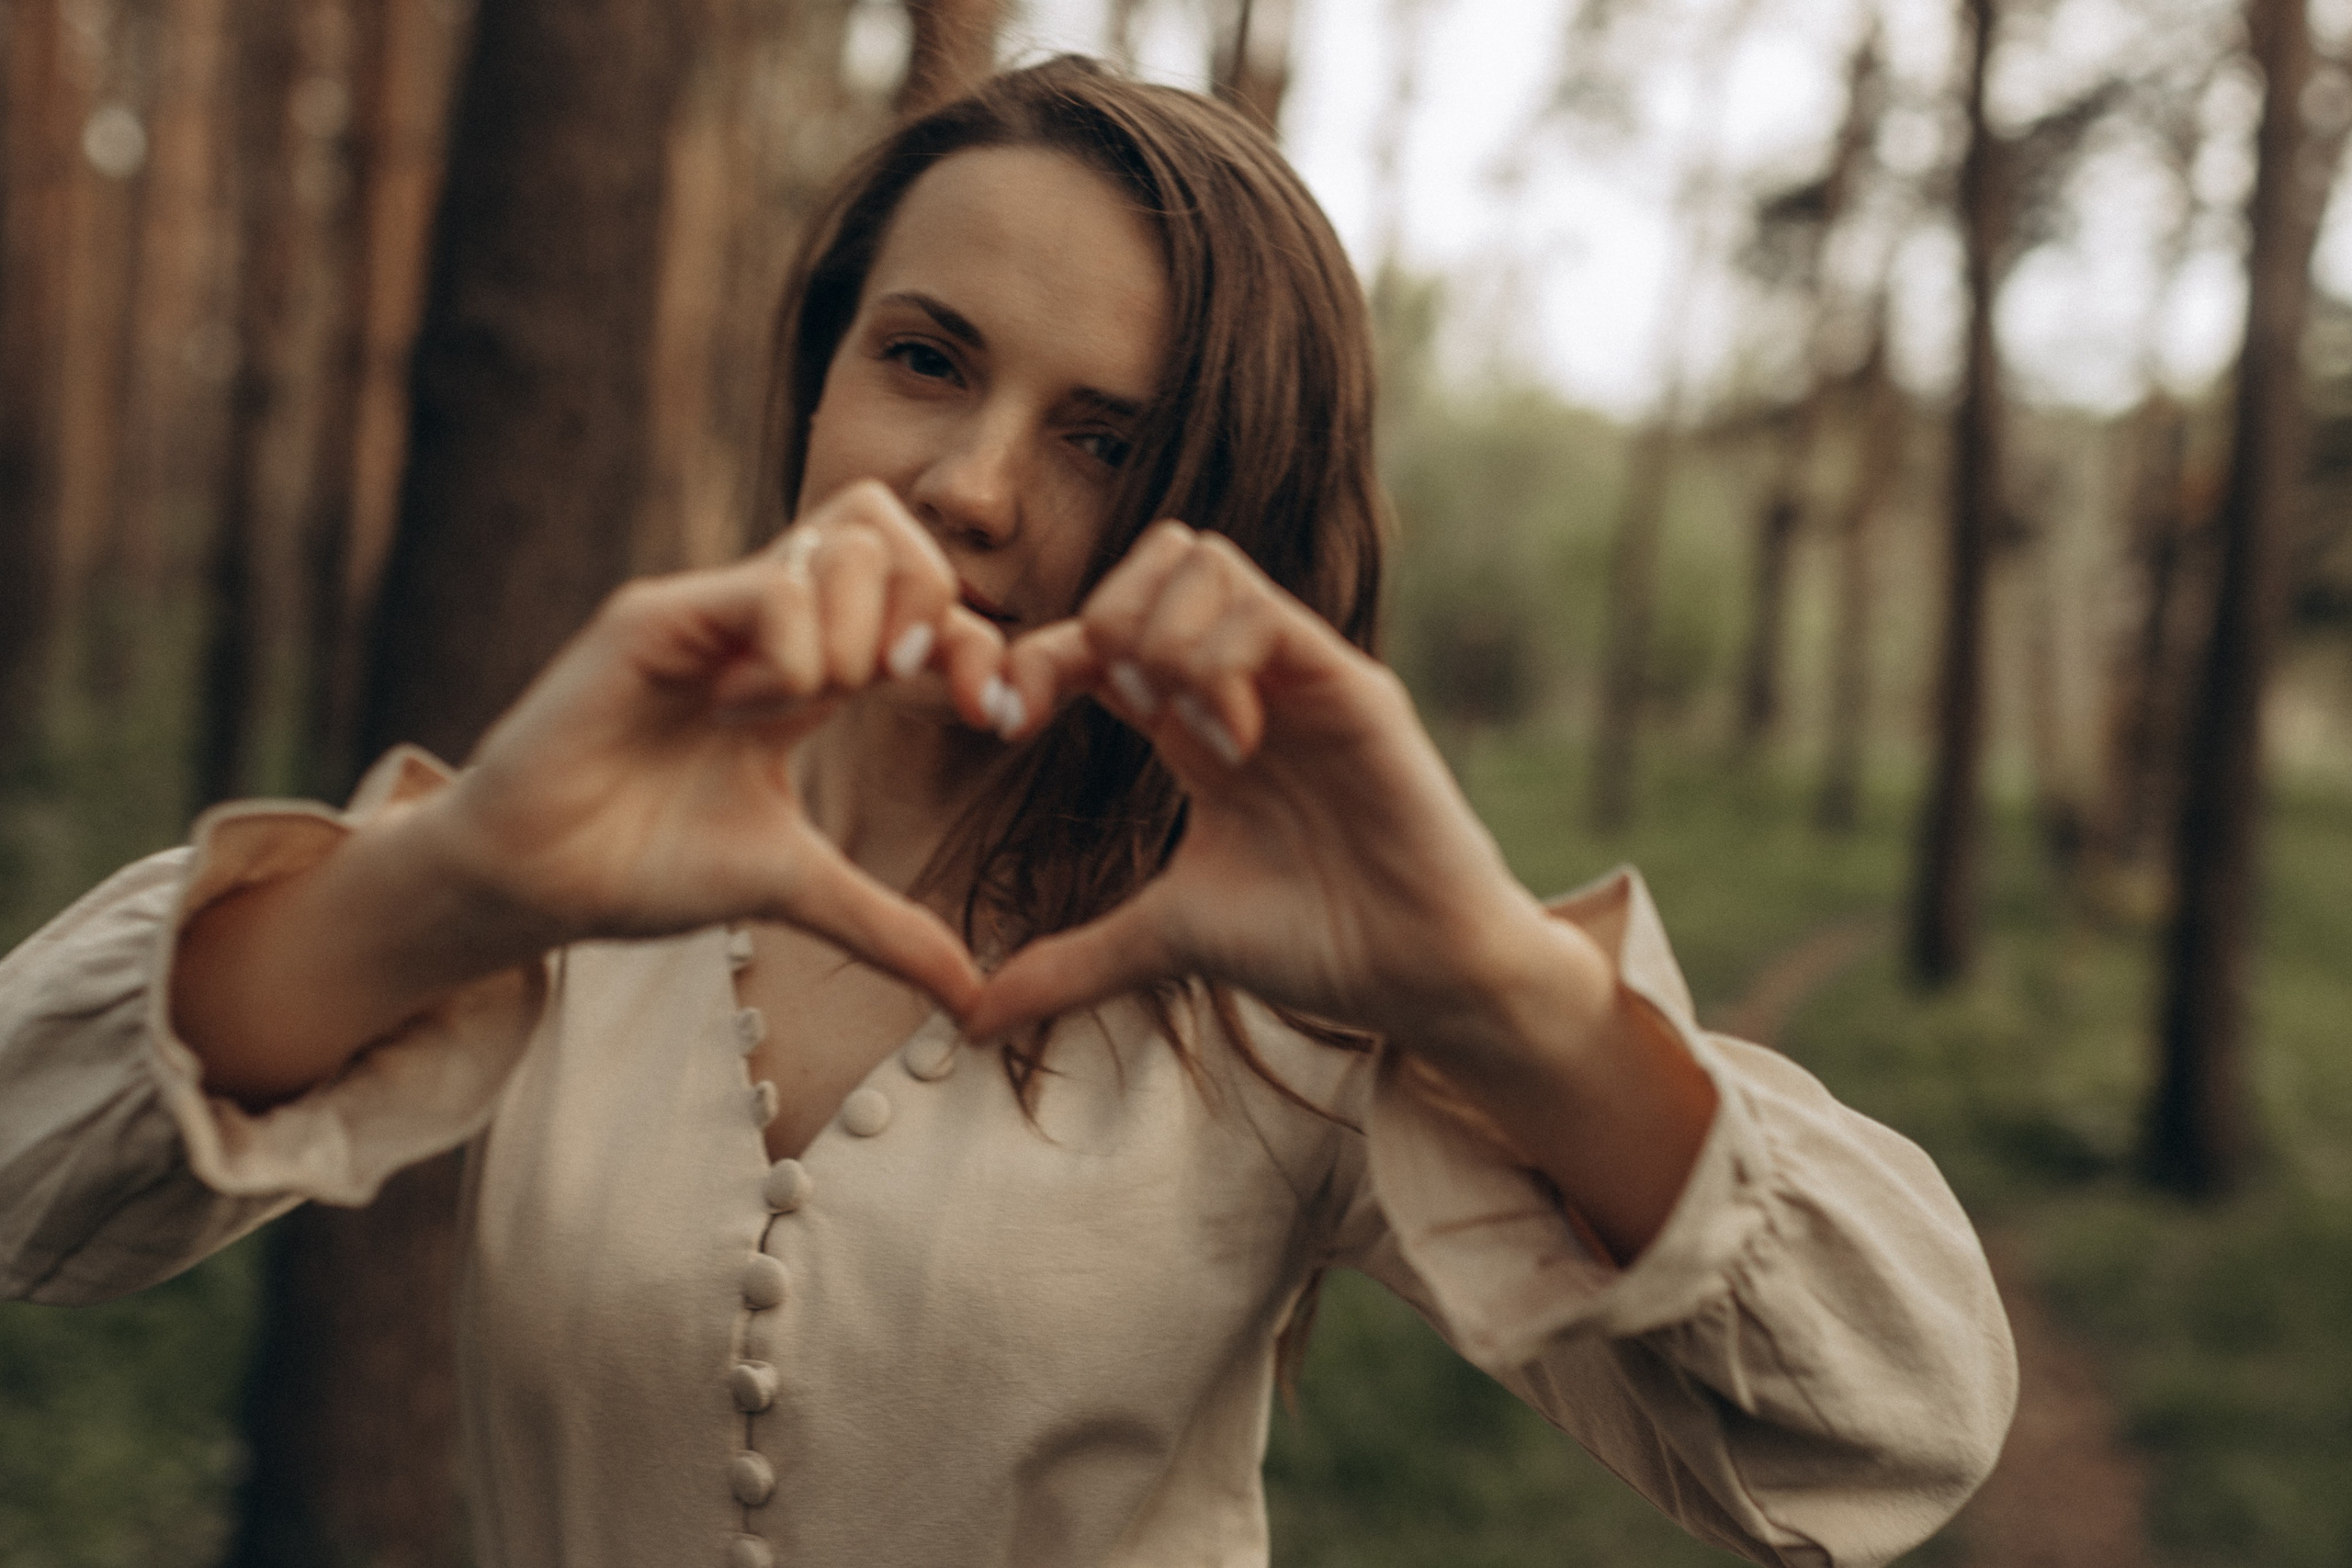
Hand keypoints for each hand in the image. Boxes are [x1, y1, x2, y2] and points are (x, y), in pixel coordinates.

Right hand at [424, 479, 1004, 1014]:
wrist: (537, 885)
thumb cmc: (645, 866)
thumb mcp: (795, 889)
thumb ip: (886, 927)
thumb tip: (973, 998)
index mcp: (806, 665)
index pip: (918, 590)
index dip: (976, 639)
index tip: (994, 718)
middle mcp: (763, 621)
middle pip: (886, 524)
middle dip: (934, 605)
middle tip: (909, 686)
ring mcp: (710, 610)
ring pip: (848, 540)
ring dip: (859, 635)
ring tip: (798, 712)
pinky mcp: (655, 616)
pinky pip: (772, 589)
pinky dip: (793, 656)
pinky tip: (739, 716)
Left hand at [963, 521, 1592, 1050]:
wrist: (1417, 976)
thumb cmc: (1313, 946)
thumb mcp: (1163, 942)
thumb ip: (1070, 964)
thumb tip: (973, 1022)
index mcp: (1194, 723)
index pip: (1101, 632)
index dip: (1037, 654)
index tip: (1004, 722)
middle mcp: (1244, 681)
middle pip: (1156, 557)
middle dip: (1100, 616)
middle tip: (1112, 706)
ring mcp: (1299, 674)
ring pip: (1204, 560)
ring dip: (1163, 635)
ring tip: (1184, 731)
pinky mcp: (1351, 685)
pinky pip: (1264, 610)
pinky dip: (1222, 662)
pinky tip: (1232, 743)